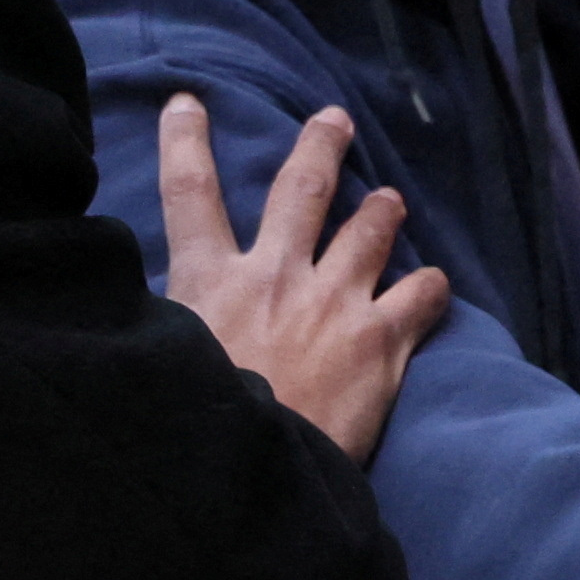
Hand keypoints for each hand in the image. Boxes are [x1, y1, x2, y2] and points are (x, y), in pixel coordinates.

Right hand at [158, 97, 448, 462]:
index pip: (188, 194)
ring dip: (382, 210)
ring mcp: (333, 301)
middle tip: (335, 119)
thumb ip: (171, 321)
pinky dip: (430, 285)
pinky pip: (421, 293)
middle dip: (320, 147)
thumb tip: (147, 313)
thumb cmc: (192, 426)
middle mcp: (275, 276)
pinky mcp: (380, 339)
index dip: (186, 142)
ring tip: (390, 200)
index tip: (188, 103)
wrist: (246, 477)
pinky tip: (432, 287)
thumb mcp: (159, 358)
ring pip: (370, 229)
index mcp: (209, 281)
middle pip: (300, 190)